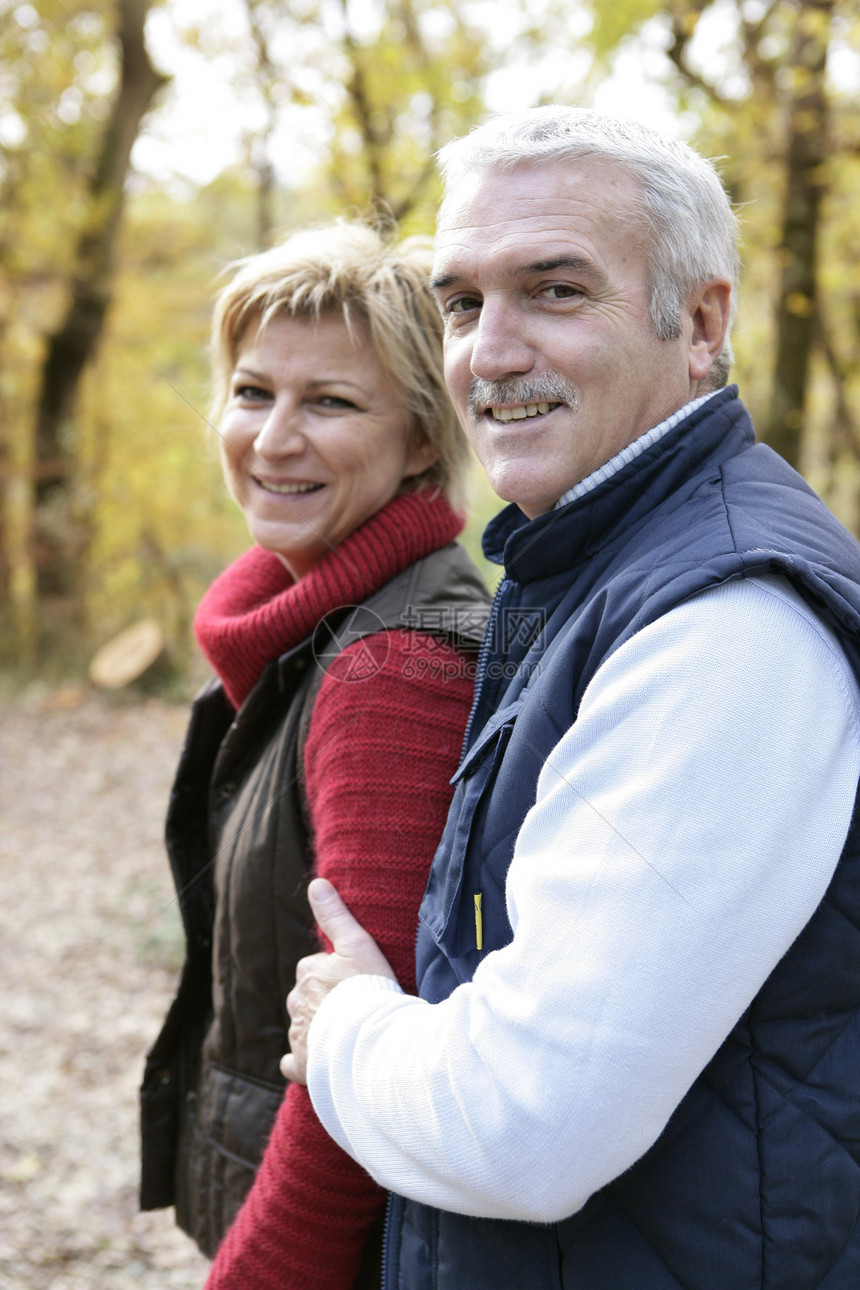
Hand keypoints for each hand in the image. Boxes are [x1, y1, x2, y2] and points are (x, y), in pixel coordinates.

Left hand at [280, 877, 396, 1083]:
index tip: (354, 980)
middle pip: (306, 996)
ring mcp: (299, 1035)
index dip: (333, 972)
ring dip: (318, 1028)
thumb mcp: (356, 944)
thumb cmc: (367, 989)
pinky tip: (318, 1061)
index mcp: (307, 972)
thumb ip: (335, 915)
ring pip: (303, 1026)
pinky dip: (302, 1061)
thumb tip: (316, 883)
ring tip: (347, 1032)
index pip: (313, 967)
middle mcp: (297, 1003)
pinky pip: (294, 1063)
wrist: (369, 1041)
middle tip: (353, 1006)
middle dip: (323, 1000)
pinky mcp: (302, 1065)